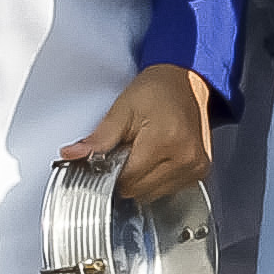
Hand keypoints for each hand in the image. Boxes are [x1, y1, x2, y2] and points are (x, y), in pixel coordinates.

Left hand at [61, 64, 214, 203]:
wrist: (186, 79)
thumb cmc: (157, 89)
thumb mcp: (123, 108)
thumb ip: (99, 137)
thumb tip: (73, 155)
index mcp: (165, 140)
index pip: (126, 178)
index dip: (112, 169)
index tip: (110, 156)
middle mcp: (185, 157)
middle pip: (139, 190)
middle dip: (126, 174)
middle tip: (128, 149)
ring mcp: (195, 166)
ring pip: (152, 194)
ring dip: (142, 179)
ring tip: (144, 151)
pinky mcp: (200, 170)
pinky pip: (168, 189)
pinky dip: (157, 179)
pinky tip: (157, 158)